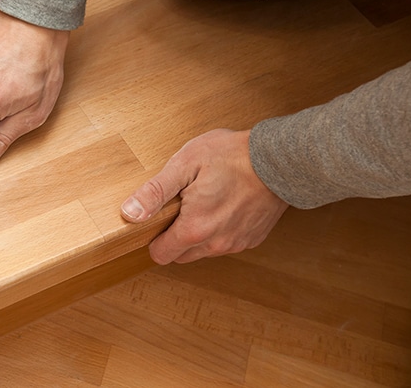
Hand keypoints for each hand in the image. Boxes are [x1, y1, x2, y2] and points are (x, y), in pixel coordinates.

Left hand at [120, 129, 287, 264]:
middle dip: (174, 235)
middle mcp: (215, 244)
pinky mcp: (251, 239)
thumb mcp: (185, 165)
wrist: (281, 159)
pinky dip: (219, 230)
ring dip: (197, 233)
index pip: (160, 255)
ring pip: (203, 250)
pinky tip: (224, 204)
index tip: (160, 216)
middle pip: (180, 255)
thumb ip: (155, 192)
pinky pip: (224, 243)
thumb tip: (129, 213)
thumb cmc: (233, 156)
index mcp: (195, 229)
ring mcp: (236, 244)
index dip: (154, 236)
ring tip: (205, 200)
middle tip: (182, 204)